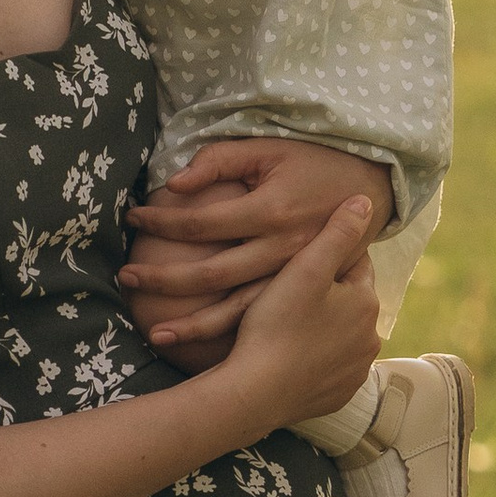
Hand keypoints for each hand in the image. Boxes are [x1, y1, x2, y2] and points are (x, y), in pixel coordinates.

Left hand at [123, 137, 395, 357]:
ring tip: (156, 335)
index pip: (203, 221)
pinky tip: (203, 346)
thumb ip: (221, 161)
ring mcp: (296, 277)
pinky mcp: (306, 293)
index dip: (163, 220)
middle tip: (126, 281)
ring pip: (238, 309)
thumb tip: (174, 183)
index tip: (133, 217)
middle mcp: (284, 249)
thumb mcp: (269, 150)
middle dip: (164, 281)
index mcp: (273, 210)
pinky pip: (263, 318)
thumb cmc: (313, 163)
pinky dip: (231, 335)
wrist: (369, 188)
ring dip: (195, 325)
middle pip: (212, 273)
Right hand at [225, 197, 381, 432]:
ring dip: (322, 326)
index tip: (302, 254)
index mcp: (367, 303)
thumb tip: (367, 200)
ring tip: (287, 319)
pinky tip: (290, 352)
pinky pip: (329, 368)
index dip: (327, 255)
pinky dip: (314, 359)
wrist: (254, 392)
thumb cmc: (277, 325)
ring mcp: (355, 373)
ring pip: (340, 335)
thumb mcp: (305, 268)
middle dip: (327, 292)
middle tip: (290, 286)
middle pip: (349, 301)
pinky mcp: (337, 397)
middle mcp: (370, 340)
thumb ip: (337, 232)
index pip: (354, 264)